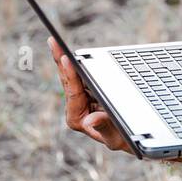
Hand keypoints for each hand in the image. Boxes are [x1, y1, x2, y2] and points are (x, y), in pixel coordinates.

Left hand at [48, 36, 136, 155]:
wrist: (128, 139)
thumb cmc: (122, 138)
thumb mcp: (115, 136)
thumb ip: (103, 127)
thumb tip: (90, 121)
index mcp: (77, 119)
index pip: (73, 93)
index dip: (70, 75)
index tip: (66, 59)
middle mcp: (75, 108)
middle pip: (66, 80)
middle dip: (59, 60)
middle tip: (52, 41)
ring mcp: (80, 100)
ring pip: (69, 76)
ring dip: (62, 58)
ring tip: (55, 42)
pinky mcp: (86, 93)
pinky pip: (78, 76)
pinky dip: (72, 62)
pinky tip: (65, 50)